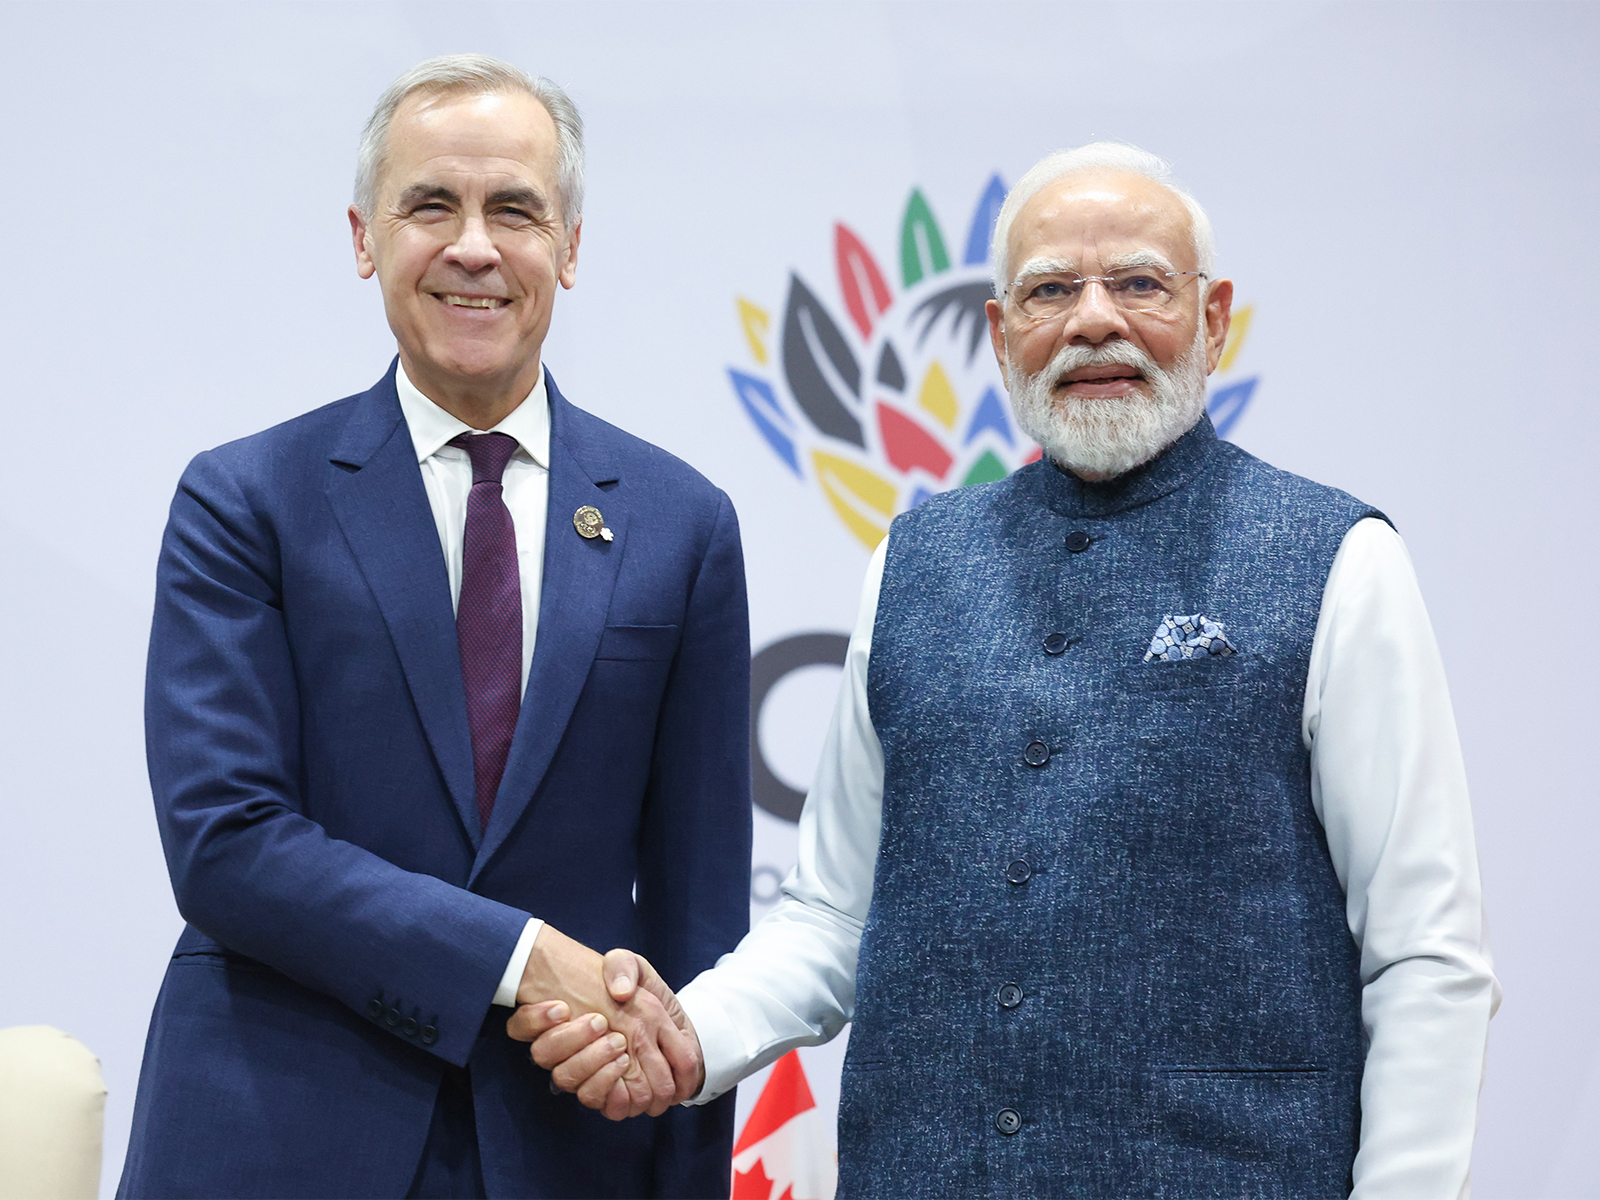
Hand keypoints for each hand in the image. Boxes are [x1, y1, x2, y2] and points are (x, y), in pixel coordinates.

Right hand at [504, 928, 695, 1118]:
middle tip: (600, 1022)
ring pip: (565, 1079)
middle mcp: (564, 1049)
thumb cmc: (641, 993)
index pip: (520, 1026)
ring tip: (619, 1043)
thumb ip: (622, 967)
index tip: (562, 1007)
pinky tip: (622, 1065)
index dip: (532, 1020)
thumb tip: (618, 990)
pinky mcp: (605, 1093)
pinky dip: (605, 1085)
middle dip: (570, 1039)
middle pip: (542, 1054)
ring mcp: (582, 1072)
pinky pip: (593, 1099)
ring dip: (590, 1062)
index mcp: (560, 1018)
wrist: (668, 1025)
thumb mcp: (634, 967)